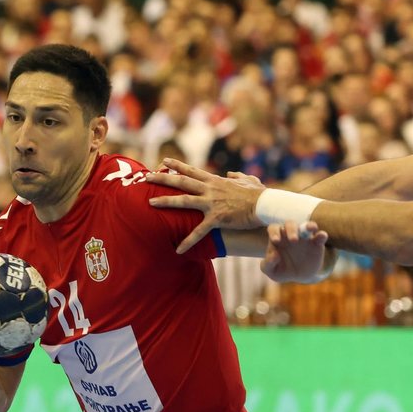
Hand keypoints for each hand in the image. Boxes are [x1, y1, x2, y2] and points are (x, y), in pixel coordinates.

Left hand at [147, 159, 266, 253]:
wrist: (265, 205)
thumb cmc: (259, 193)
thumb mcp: (248, 180)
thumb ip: (237, 176)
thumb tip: (231, 173)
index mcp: (216, 180)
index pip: (192, 171)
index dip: (177, 166)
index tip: (164, 161)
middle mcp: (210, 189)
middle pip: (182, 181)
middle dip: (163, 178)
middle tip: (147, 177)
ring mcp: (212, 203)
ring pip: (184, 200)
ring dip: (166, 201)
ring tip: (151, 202)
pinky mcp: (217, 218)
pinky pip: (199, 231)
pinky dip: (188, 241)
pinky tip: (178, 250)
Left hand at [261, 221, 333, 282]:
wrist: (300, 276)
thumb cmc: (282, 270)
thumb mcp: (271, 271)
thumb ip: (268, 264)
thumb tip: (274, 255)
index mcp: (278, 238)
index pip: (274, 228)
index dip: (274, 232)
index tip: (276, 241)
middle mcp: (291, 234)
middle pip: (290, 224)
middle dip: (291, 230)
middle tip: (293, 240)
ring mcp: (305, 238)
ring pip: (307, 225)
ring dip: (309, 225)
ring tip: (310, 229)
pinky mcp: (317, 244)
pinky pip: (320, 236)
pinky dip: (322, 234)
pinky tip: (322, 236)